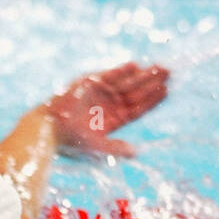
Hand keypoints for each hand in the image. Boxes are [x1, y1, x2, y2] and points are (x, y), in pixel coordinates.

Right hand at [46, 62, 169, 159]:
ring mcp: (100, 93)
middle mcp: (108, 105)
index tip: (167, 91)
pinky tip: (136, 65)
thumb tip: (135, 153)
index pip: (137, 108)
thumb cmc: (71, 143)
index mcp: (113, 120)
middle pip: (136, 92)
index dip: (152, 100)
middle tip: (170, 72)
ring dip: (143, 74)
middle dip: (152, 82)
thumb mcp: (97, 148)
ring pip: (127, 82)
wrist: (49, 130)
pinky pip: (109, 75)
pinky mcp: (89, 83)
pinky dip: (121, 70)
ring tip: (160, 67)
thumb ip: (116, 149)